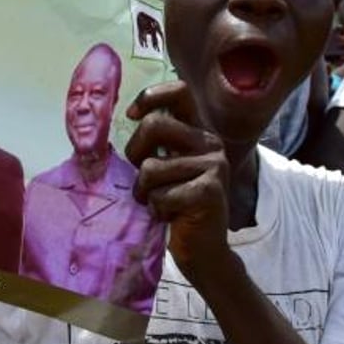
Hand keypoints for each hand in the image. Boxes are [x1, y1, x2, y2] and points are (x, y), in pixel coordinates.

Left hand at [124, 81, 235, 283]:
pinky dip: (157, 209)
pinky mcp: (209, 191)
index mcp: (198, 131)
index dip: (151, 96)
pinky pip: (161, 194)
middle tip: (143, 177)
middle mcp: (210, 143)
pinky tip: (172, 216)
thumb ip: (156, 142)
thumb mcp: (167, 166)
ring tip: (161, 203)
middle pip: (154, 125)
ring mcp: (213, 166)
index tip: (133, 115)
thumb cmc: (177, 205)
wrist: (204, 251)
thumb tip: (131, 117)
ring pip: (151, 167)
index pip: (180, 92)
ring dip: (145, 191)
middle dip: (135, 153)